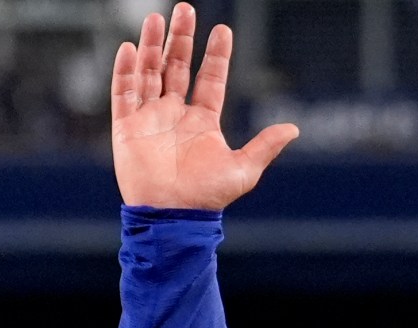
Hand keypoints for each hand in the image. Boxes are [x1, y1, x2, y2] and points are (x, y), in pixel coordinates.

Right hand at [111, 4, 297, 210]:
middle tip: (184, 8)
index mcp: (202, 121)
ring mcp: (150, 118)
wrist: (173, 217)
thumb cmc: (208, 197)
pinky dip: (125, 71)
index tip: (223, 30)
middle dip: (181, 38)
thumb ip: (265, 146)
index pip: (210, 79)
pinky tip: (130, 48)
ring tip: (156, 18)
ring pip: (149, 72)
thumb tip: (294, 128)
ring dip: (152, 46)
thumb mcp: (243, 169)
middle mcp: (175, 114)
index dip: (216, 55)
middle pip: (176, 67)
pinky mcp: (126, 127)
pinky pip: (123, 93)